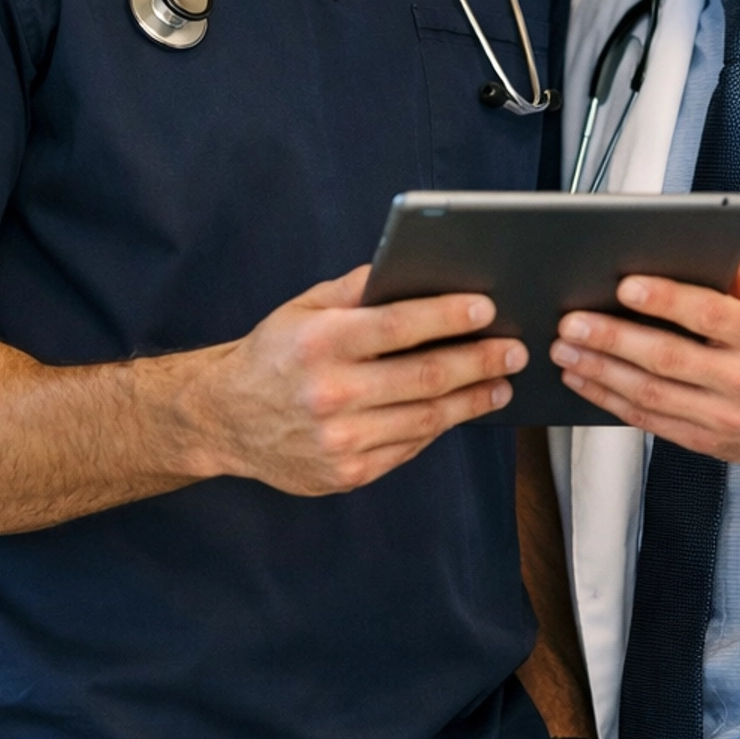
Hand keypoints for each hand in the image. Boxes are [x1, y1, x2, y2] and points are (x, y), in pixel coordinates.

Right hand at [201, 266, 524, 495]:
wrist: (225, 419)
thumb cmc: (273, 355)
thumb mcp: (302, 309)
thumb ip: (356, 289)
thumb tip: (414, 266)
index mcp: (320, 343)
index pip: (399, 325)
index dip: (449, 316)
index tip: (487, 308)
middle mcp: (330, 393)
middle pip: (426, 377)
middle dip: (480, 361)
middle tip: (514, 351)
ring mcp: (340, 439)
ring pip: (427, 419)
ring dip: (472, 400)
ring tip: (501, 383)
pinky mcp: (348, 472)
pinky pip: (410, 448)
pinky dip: (440, 428)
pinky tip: (460, 410)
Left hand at [550, 254, 739, 463]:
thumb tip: (720, 249)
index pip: (708, 316)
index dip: (664, 300)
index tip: (624, 285)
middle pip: (668, 359)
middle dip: (613, 338)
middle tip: (572, 320)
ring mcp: (726, 418)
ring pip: (651, 395)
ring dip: (600, 372)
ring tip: (565, 349)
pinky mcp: (709, 442)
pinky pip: (652, 422)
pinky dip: (612, 401)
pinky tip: (585, 380)